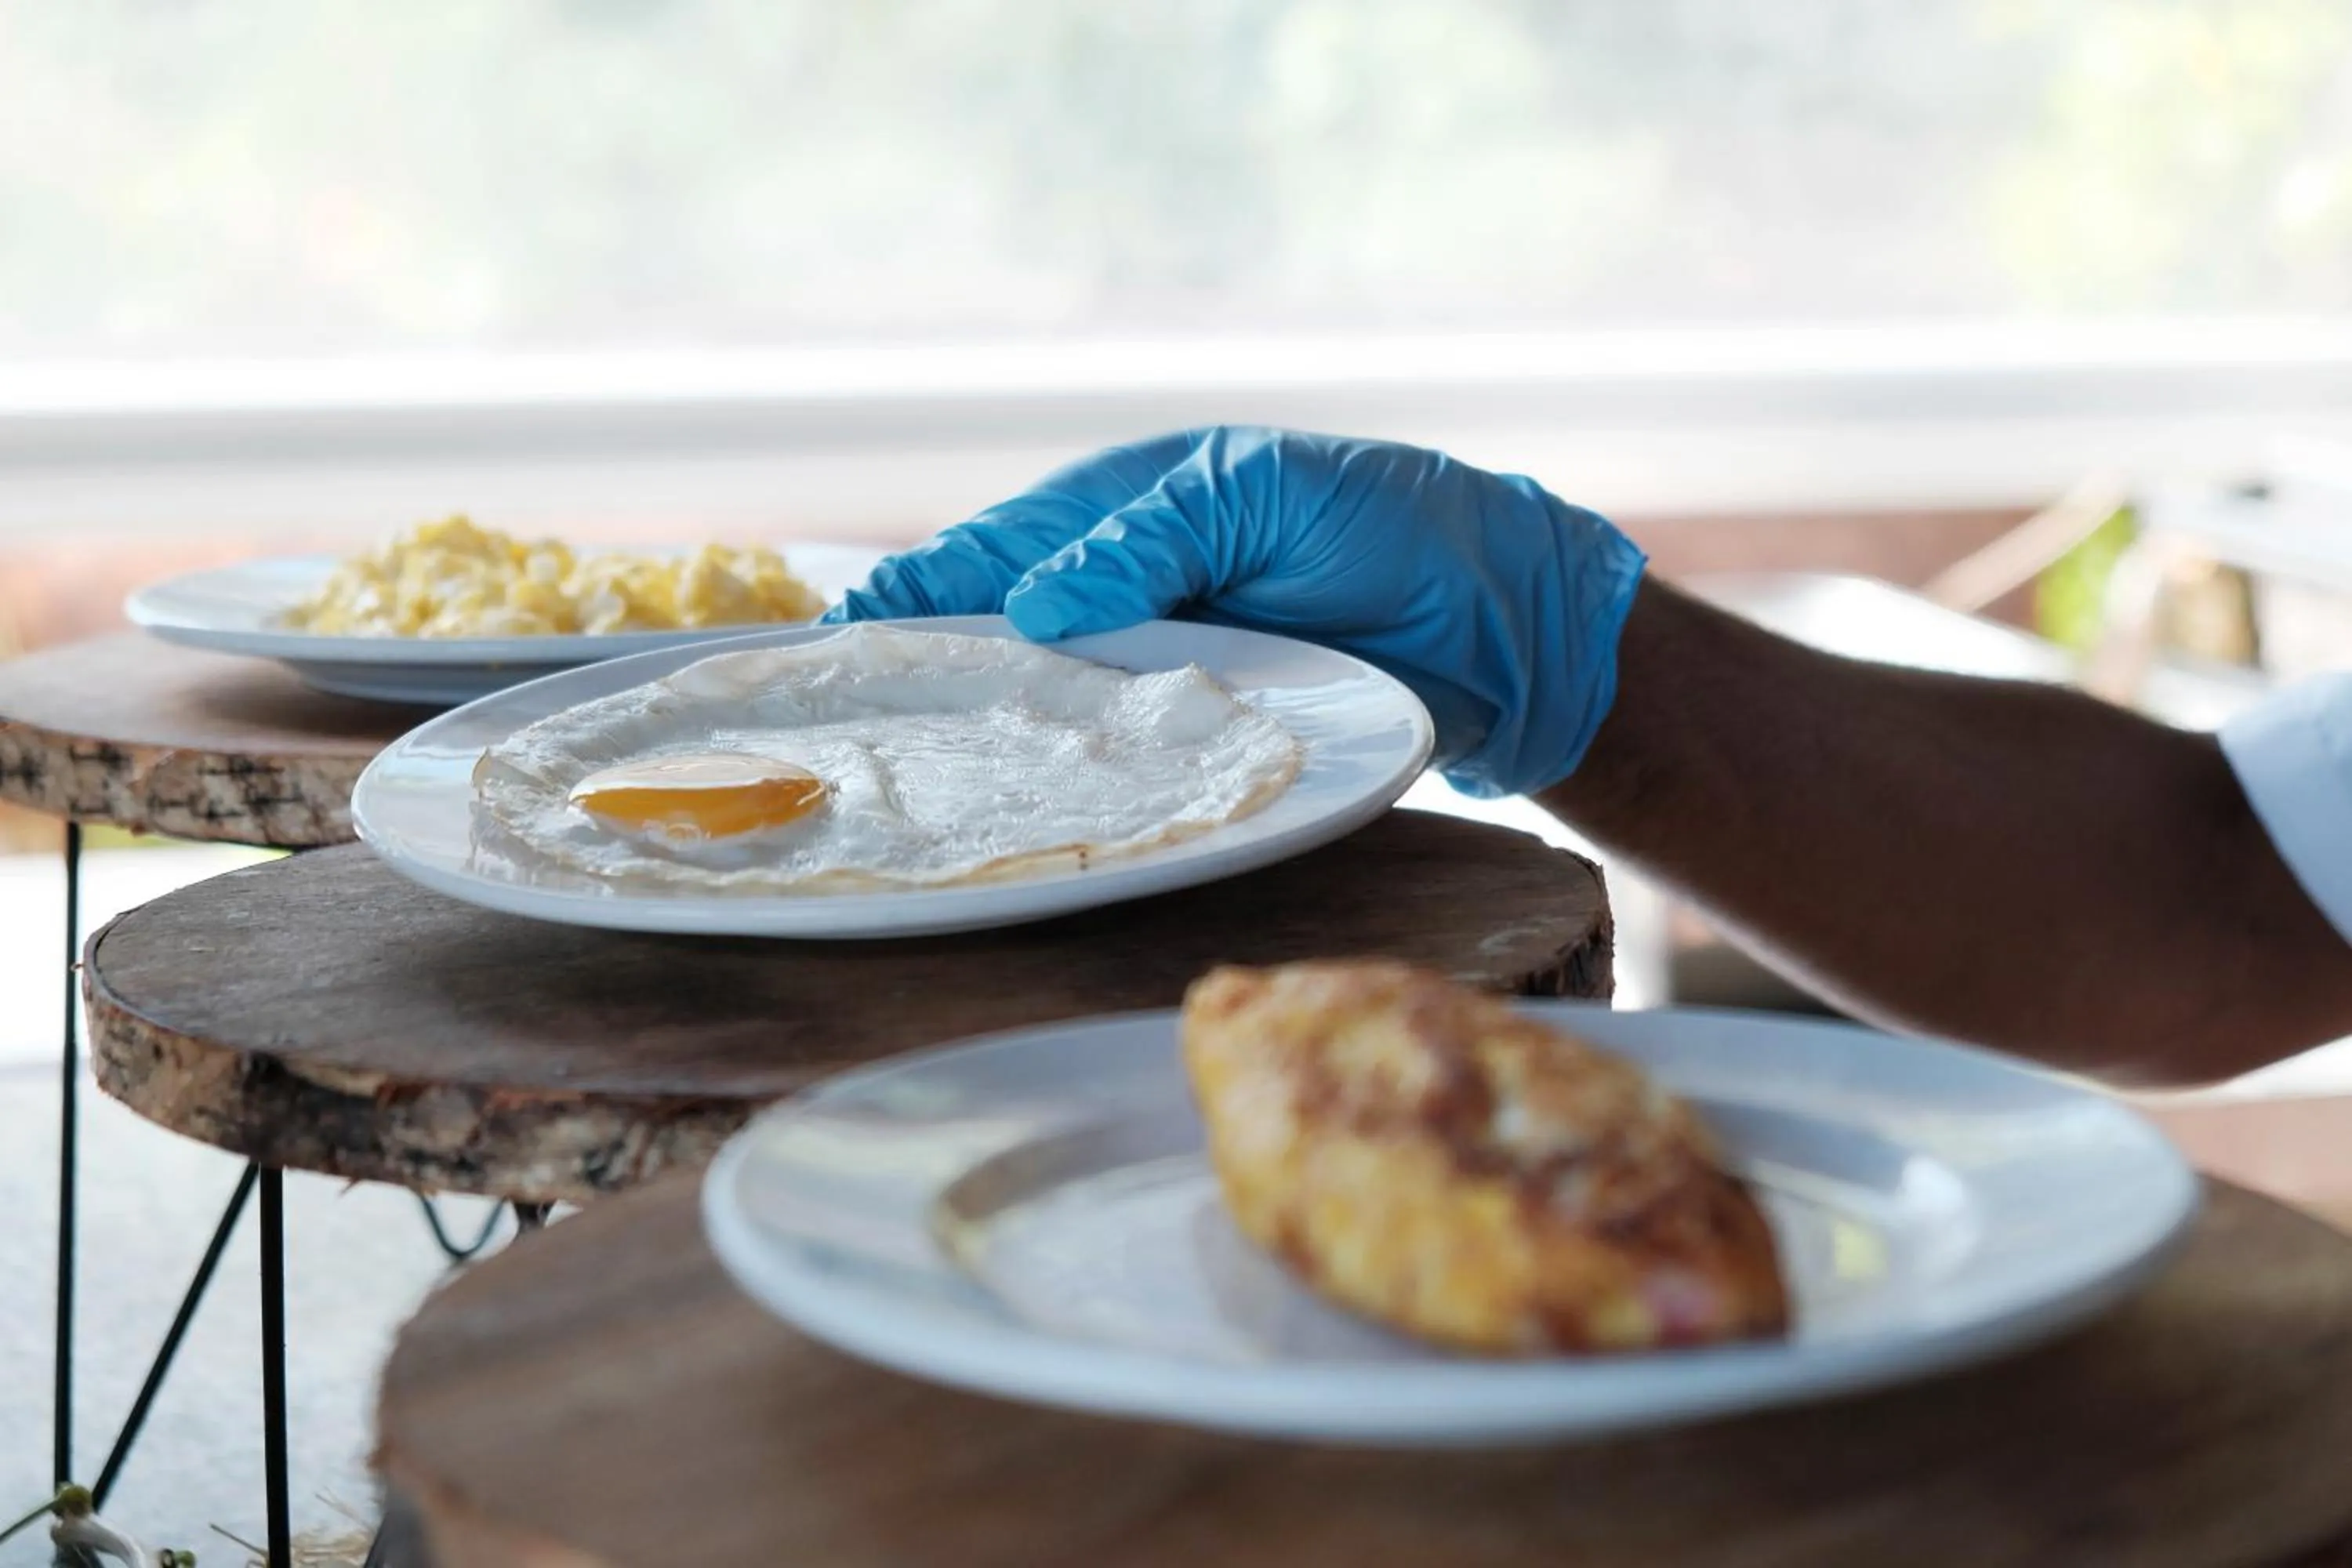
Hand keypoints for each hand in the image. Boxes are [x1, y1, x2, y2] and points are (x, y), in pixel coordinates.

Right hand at [823, 426, 1645, 796]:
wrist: (1508, 628)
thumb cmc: (1390, 527)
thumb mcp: (1263, 496)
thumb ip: (1153, 535)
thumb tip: (1034, 603)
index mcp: (1135, 511)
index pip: (1002, 546)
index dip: (924, 589)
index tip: (848, 633)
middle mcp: (1135, 595)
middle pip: (1006, 634)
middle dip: (930, 668)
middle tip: (844, 716)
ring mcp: (1167, 674)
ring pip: (1052, 705)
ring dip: (986, 734)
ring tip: (895, 768)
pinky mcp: (1206, 744)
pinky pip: (1119, 761)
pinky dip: (1068, 779)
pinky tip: (1014, 805)